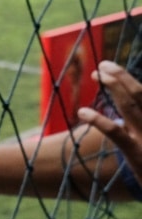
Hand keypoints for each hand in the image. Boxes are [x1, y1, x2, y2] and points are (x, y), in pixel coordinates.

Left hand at [77, 60, 141, 175]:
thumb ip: (137, 119)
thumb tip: (123, 101)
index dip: (126, 78)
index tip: (109, 67)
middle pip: (139, 94)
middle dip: (121, 76)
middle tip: (102, 65)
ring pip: (130, 106)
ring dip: (114, 87)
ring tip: (96, 74)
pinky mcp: (136, 154)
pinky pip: (116, 133)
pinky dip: (99, 120)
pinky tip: (82, 112)